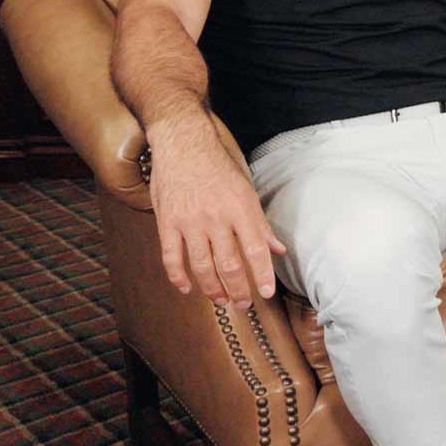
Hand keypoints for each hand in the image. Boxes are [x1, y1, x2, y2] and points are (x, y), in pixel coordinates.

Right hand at [145, 118, 286, 308]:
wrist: (183, 141)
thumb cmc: (218, 165)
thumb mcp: (246, 189)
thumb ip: (260, 223)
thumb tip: (278, 249)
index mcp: (240, 208)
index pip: (256, 248)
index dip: (263, 274)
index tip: (267, 293)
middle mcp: (216, 217)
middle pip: (229, 264)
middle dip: (238, 289)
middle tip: (244, 304)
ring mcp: (189, 221)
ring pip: (202, 266)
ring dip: (212, 289)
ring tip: (221, 301)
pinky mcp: (167, 221)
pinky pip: (171, 257)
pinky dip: (178, 277)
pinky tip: (187, 289)